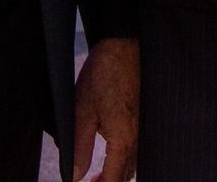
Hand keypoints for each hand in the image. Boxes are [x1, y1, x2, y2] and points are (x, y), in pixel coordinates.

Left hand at [73, 36, 139, 180]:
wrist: (122, 47)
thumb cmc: (102, 76)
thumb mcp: (82, 112)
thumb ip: (80, 147)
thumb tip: (75, 175)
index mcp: (123, 139)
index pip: (113, 179)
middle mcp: (137, 137)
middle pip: (125, 176)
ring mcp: (141, 128)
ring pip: (132, 164)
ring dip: (116, 175)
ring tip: (96, 177)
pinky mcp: (140, 119)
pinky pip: (135, 150)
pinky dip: (122, 161)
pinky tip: (109, 155)